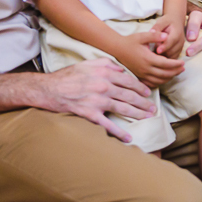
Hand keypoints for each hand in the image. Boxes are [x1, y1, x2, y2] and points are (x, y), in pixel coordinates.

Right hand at [40, 58, 154, 141]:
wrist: (49, 89)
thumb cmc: (68, 76)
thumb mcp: (87, 64)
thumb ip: (106, 64)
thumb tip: (121, 69)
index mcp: (104, 74)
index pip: (128, 81)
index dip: (140, 88)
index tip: (148, 93)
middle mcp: (104, 87)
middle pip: (129, 96)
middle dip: (143, 102)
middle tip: (153, 108)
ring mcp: (97, 101)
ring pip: (123, 108)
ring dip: (137, 114)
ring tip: (147, 118)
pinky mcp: (90, 114)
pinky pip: (107, 125)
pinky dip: (119, 132)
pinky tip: (128, 138)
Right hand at [115, 28, 183, 88]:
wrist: (117, 48)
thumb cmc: (130, 41)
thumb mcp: (142, 36)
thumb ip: (155, 35)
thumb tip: (166, 36)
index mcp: (148, 58)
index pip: (165, 64)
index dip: (175, 64)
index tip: (183, 62)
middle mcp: (145, 68)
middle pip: (164, 74)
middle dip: (175, 72)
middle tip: (183, 68)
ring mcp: (142, 74)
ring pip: (159, 80)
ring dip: (169, 78)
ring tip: (176, 73)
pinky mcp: (139, 76)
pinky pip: (151, 83)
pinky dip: (160, 82)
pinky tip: (164, 78)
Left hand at [152, 14, 185, 58]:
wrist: (176, 22)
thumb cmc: (167, 22)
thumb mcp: (162, 21)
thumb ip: (157, 27)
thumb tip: (151, 32)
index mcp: (177, 33)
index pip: (171, 41)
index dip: (164, 46)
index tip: (157, 50)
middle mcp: (180, 41)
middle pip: (171, 51)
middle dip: (162, 54)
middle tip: (151, 54)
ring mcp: (180, 47)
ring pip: (172, 57)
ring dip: (163, 58)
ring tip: (153, 58)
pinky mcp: (179, 52)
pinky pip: (172, 59)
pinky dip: (166, 60)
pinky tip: (157, 59)